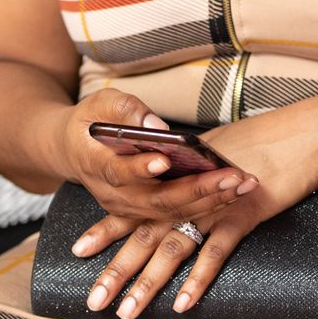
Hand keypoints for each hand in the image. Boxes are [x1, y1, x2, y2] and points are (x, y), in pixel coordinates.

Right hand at [48, 89, 257, 242]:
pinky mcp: (145, 213)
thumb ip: (127, 110)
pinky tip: (235, 191)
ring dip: (212, 200)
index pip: (120, 171)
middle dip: (199, 189)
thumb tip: (158, 126)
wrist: (73, 148)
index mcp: (98, 165)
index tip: (166, 159)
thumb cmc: (91, 121)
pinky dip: (209, 205)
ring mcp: (130, 209)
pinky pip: (179, 215)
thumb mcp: (102, 103)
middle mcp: (114, 195)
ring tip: (243, 183)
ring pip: (173, 212)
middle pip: (158, 199)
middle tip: (231, 176)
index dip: (142, 168)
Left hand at [78, 97, 317, 318]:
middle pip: (144, 232)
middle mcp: (192, 189)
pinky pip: (216, 250)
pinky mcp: (245, 213)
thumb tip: (184, 193)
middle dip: (117, 269)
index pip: (136, 203)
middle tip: (92, 301)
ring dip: (148, 282)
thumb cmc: (272, 143)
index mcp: (184, 175)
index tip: (78, 251)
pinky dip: (198, 278)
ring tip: (127, 312)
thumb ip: (199, 176)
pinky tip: (182, 303)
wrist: (309, 133)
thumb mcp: (225, 155)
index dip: (107, 228)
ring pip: (171, 246)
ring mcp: (216, 203)